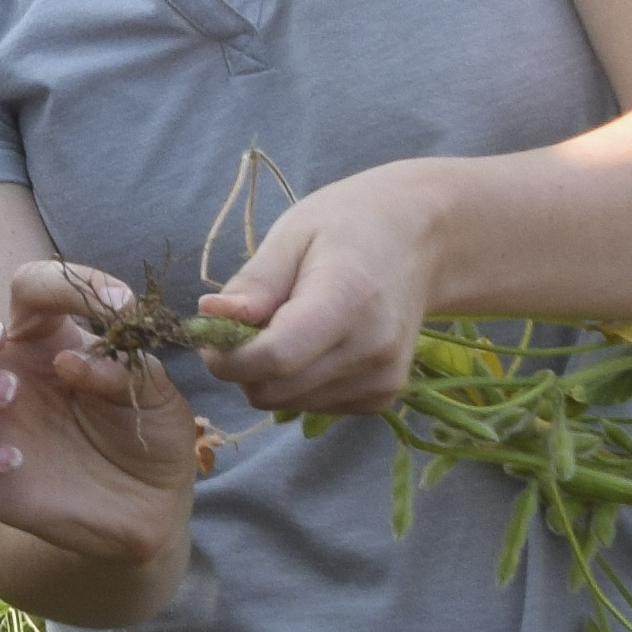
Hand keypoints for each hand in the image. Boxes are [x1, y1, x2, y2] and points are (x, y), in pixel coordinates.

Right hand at [0, 260, 211, 580]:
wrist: (146, 509)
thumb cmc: (145, 433)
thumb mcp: (154, 394)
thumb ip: (123, 367)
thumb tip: (72, 361)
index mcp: (38, 337)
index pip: (27, 287)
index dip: (65, 285)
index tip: (120, 304)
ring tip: (8, 395)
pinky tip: (14, 459)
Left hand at [200, 167, 447, 419]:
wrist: (421, 240)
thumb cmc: (350, 225)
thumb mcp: (293, 234)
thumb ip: (253, 284)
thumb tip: (209, 318)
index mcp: (348, 299)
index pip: (274, 357)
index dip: (227, 357)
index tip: (209, 336)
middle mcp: (371, 348)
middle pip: (274, 390)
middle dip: (242, 366)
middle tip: (246, 324)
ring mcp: (382, 378)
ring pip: (288, 404)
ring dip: (270, 375)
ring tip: (289, 325)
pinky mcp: (384, 395)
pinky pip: (314, 407)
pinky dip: (299, 383)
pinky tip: (316, 344)